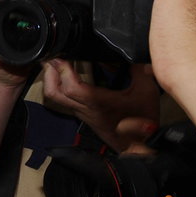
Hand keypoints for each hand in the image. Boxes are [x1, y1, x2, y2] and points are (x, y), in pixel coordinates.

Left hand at [41, 61, 160, 151]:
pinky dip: (59, 86)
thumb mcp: (147, 92)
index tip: (62, 56)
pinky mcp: (82, 115)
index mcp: (98, 103)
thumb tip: (136, 51)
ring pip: (56, 99)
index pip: (71, 88)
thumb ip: (141, 71)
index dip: (63, 70)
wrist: (139, 145)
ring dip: (51, 80)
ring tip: (54, 64)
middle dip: (49, 74)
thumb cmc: (143, 121)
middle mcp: (85, 109)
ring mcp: (81, 113)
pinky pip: (63, 101)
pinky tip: (65, 76)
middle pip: (54, 94)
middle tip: (50, 57)